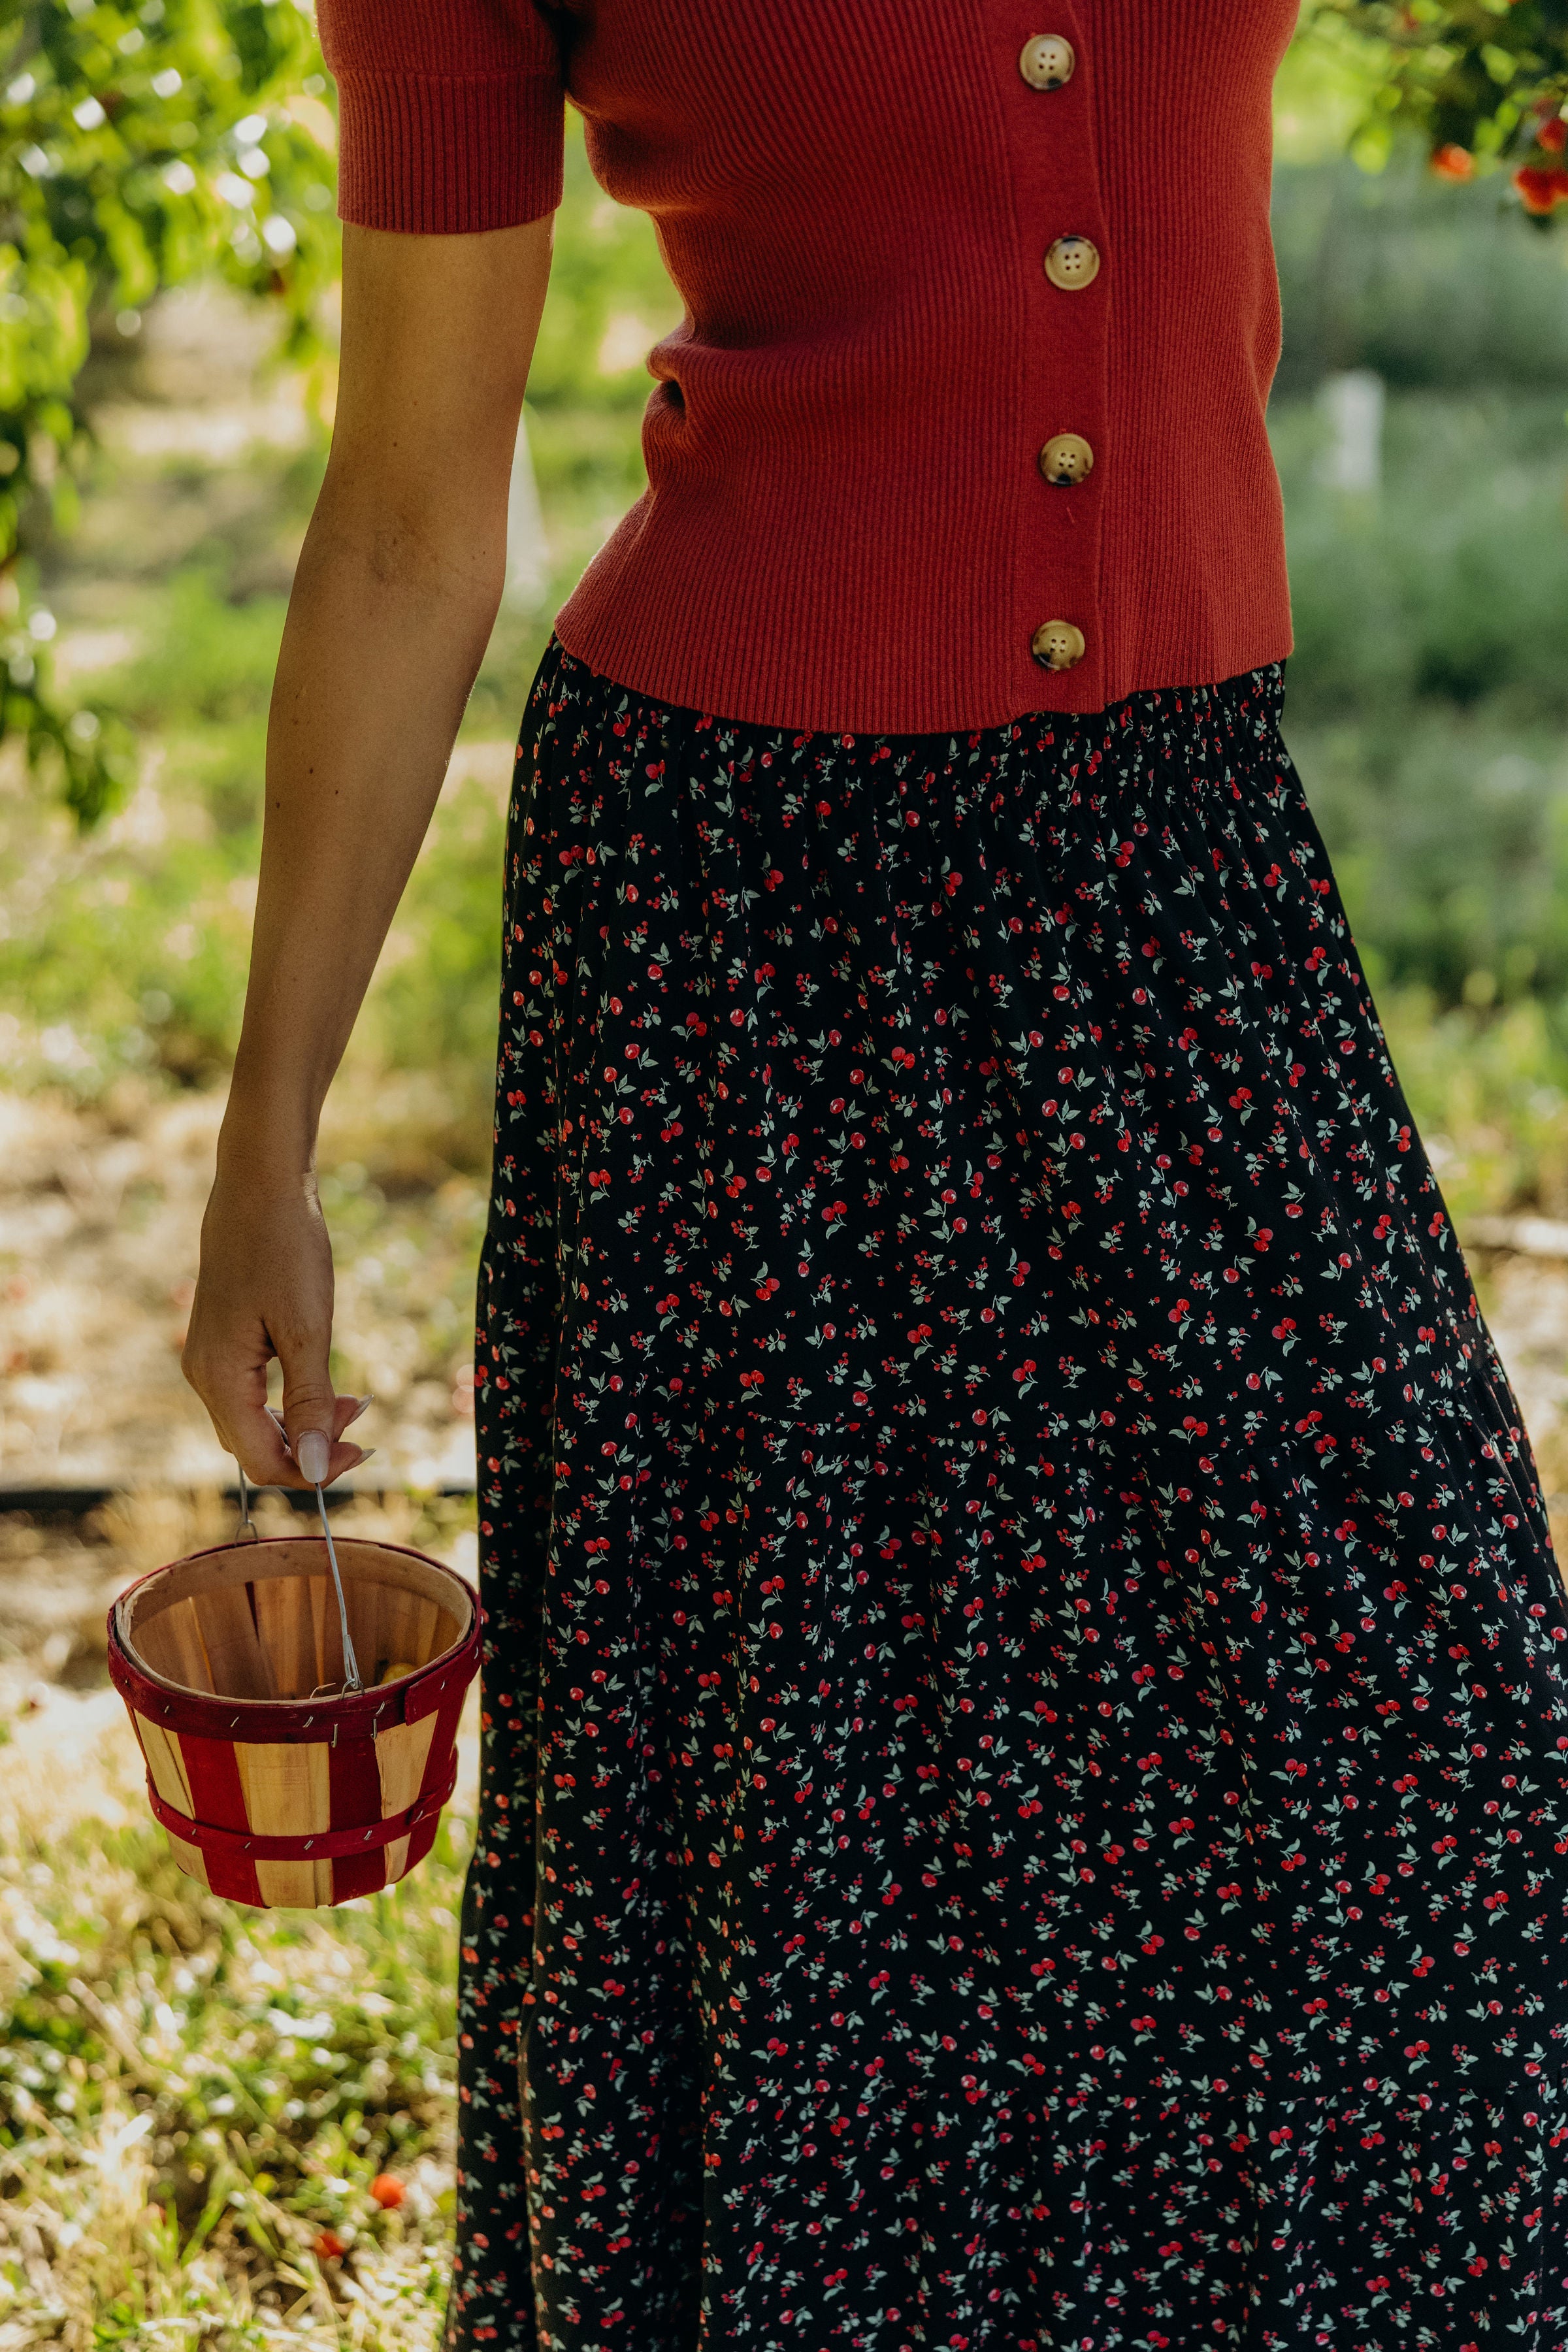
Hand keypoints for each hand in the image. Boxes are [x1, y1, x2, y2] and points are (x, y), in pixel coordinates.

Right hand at [182, 1162, 371, 1490]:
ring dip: (303, 1424)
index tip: (363, 1451)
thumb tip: (318, 1468)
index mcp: (218, 1378)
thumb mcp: (307, 1329)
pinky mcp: (221, 1341)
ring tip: (353, 1402)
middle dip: (311, 1448)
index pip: (262, 1461)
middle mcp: (203, 1375)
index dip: (313, 1471)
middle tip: (364, 1423)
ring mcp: (208, 1358)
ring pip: (254, 1422)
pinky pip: (251, 1394)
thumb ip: (310, 1402)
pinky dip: (289, 1400)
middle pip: (255, 1447)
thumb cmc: (285, 1248)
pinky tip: (323, 1384)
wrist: (259, 1184)